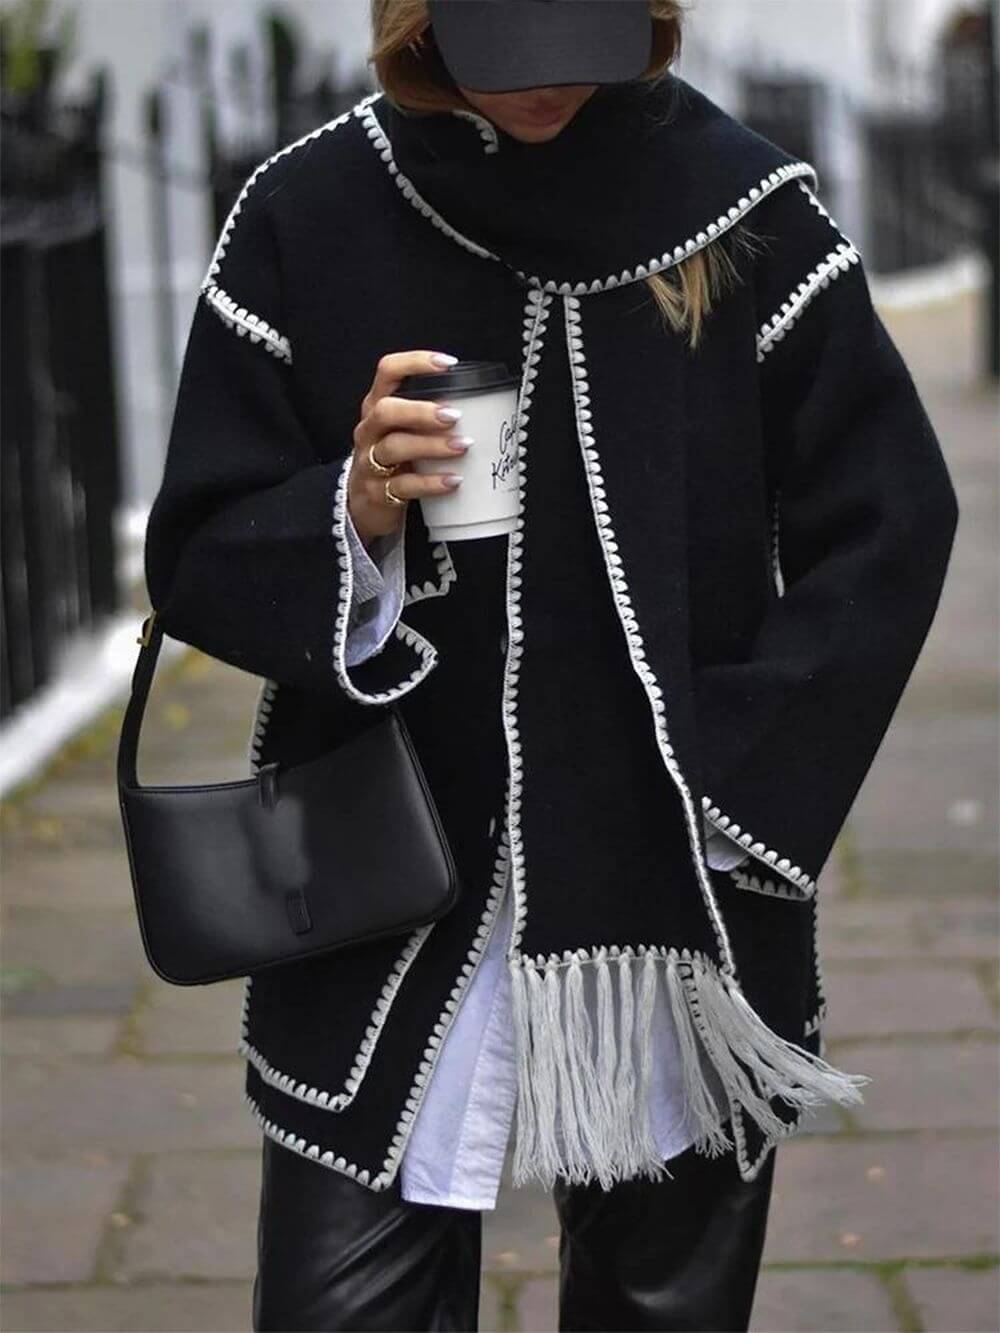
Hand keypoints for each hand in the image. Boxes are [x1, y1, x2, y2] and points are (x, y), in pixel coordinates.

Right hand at [348, 351, 472, 546]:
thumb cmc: (394, 461)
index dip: (415, 362)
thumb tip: (481, 405)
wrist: (364, 506)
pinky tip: (454, 480)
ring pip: (394, 447)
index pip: (388, 372)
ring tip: (462, 445)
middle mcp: (369, 431)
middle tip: (454, 415)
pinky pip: (403, 486)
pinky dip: (431, 482)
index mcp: (377, 407)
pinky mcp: (377, 493)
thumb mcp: (403, 432)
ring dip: (431, 445)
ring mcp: (369, 462)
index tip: (448, 364)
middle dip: (421, 410)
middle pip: (386, 411)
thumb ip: (428, 417)